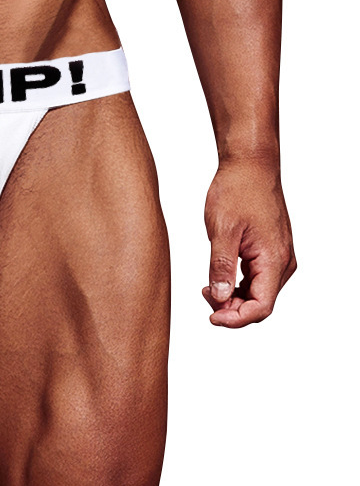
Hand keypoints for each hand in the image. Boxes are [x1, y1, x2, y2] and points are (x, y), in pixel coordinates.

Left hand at [202, 158, 295, 326]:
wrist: (250, 166)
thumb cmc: (237, 191)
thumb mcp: (222, 230)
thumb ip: (220, 266)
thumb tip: (219, 298)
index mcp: (274, 260)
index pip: (261, 307)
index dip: (236, 319)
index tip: (212, 318)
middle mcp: (282, 262)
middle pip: (260, 303)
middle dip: (231, 309)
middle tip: (203, 297)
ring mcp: (277, 257)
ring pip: (258, 293)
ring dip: (233, 298)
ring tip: (206, 289)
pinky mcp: (269, 251)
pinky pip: (256, 279)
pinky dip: (237, 285)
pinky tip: (217, 280)